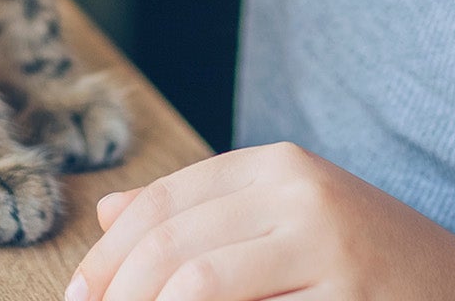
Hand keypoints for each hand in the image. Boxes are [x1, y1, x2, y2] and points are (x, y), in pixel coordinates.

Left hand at [65, 143, 454, 300]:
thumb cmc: (376, 272)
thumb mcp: (290, 226)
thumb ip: (207, 216)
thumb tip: (111, 215)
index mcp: (279, 166)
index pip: (161, 203)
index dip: (106, 258)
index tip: (78, 300)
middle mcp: (299, 190)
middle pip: (166, 242)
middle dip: (113, 292)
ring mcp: (324, 241)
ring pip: (191, 280)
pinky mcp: (344, 293)